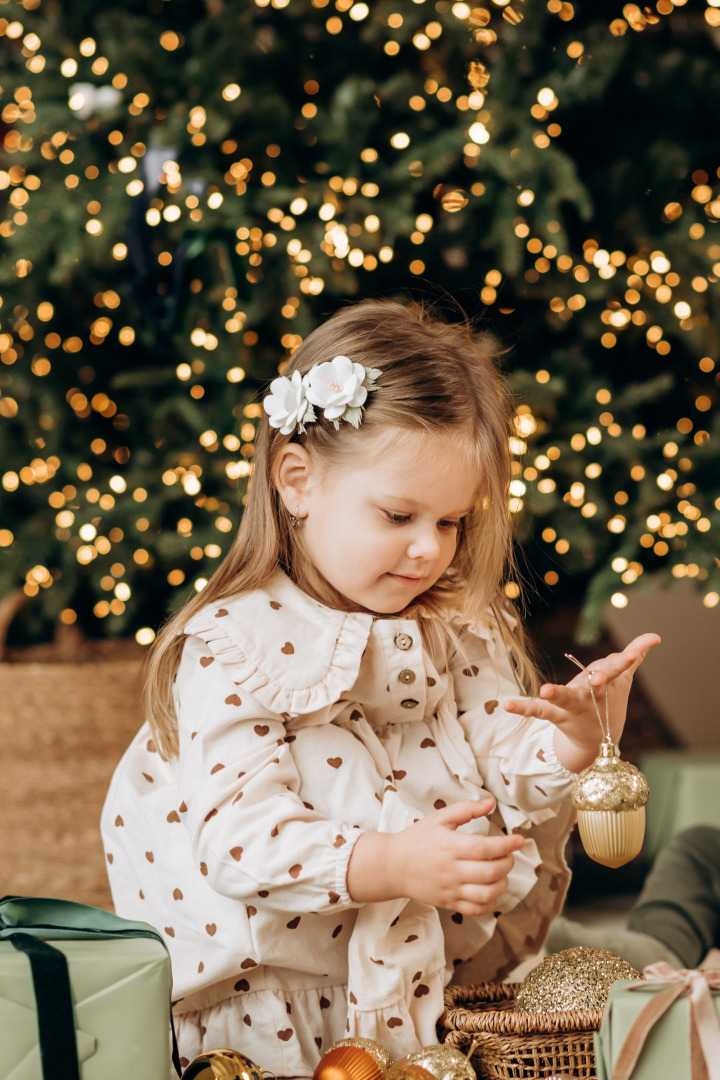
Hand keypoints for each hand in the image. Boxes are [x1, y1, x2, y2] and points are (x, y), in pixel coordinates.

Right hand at [347, 799, 524, 915]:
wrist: (393, 866)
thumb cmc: (417, 839)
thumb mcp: (439, 818)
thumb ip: (466, 809)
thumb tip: (491, 803)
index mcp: (450, 846)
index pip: (484, 848)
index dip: (506, 845)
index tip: (520, 840)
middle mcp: (451, 870)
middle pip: (490, 872)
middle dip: (508, 863)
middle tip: (509, 855)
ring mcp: (450, 889)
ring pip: (487, 894)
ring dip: (502, 883)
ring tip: (501, 872)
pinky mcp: (449, 903)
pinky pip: (476, 909)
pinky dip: (491, 903)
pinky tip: (492, 890)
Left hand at [504, 633, 660, 772]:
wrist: (596, 739)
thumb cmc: (607, 701)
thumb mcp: (622, 679)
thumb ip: (635, 655)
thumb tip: (655, 636)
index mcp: (606, 683)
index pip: (618, 669)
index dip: (626, 661)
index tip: (633, 654)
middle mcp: (591, 696)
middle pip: (595, 686)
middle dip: (598, 681)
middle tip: (599, 677)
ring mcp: (573, 707)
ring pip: (564, 700)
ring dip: (556, 695)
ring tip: (545, 690)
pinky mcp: (556, 714)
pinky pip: (538, 711)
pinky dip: (523, 708)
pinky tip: (507, 704)